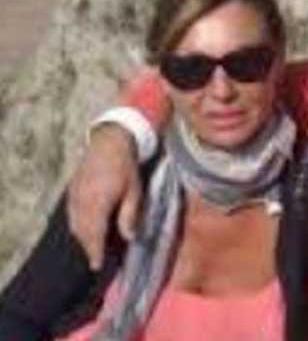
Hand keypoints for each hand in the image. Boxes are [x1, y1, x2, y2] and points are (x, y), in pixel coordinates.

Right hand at [67, 124, 142, 269]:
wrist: (109, 143)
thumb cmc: (125, 167)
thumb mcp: (134, 192)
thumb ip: (130, 216)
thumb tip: (130, 238)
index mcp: (97, 204)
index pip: (93, 235)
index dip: (94, 253)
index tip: (96, 266)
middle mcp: (81, 202)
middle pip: (81, 232)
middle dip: (88, 247)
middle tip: (96, 259)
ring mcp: (73, 196)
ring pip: (74, 224)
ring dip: (82, 237)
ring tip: (92, 247)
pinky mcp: (71, 190)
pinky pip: (71, 214)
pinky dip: (77, 225)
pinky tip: (86, 227)